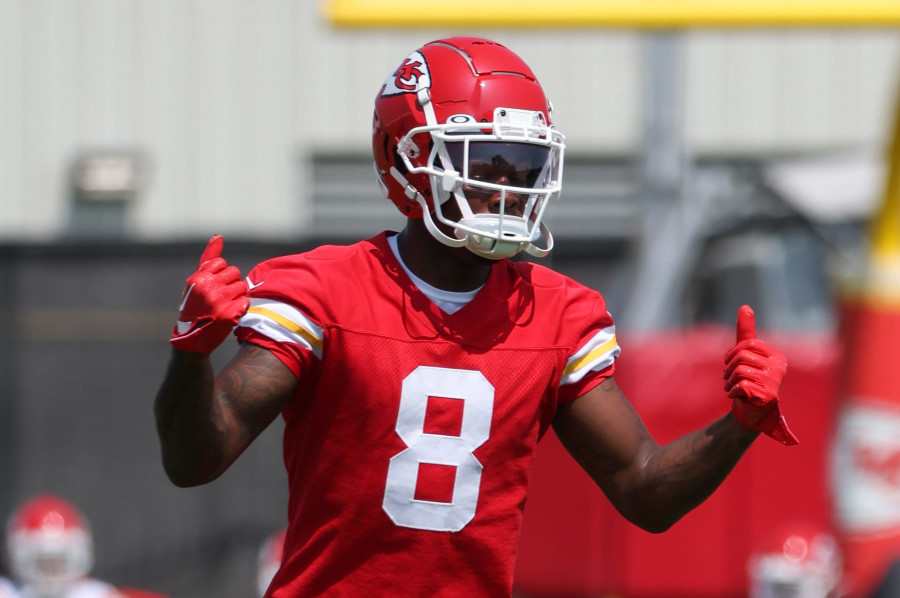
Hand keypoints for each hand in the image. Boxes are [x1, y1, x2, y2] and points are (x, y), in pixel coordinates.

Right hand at [170, 235, 249, 353]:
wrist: (191, 338)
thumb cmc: (195, 305)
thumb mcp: (196, 281)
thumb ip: (209, 259)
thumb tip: (218, 236)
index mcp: (199, 278)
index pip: (223, 264)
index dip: (221, 275)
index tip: (214, 286)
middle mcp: (208, 288)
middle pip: (235, 274)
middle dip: (231, 284)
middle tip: (220, 297)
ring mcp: (219, 302)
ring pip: (242, 287)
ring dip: (237, 295)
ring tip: (224, 305)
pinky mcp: (229, 316)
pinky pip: (246, 302)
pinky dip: (241, 307)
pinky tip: (231, 313)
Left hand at [724, 305, 797, 445]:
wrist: (752, 412)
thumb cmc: (749, 381)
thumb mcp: (746, 355)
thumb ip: (746, 332)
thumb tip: (745, 306)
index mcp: (777, 357)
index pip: (747, 345)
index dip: (732, 354)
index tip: (730, 363)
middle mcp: (780, 368)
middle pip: (741, 357)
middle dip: (728, 369)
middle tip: (728, 379)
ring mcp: (775, 383)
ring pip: (739, 372)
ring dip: (729, 382)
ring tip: (733, 388)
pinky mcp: (768, 396)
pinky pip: (741, 386)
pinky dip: (733, 392)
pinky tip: (737, 396)